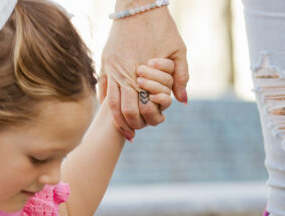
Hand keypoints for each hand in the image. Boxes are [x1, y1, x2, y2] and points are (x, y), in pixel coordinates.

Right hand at [100, 5, 187, 139]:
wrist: (139, 4)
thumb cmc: (162, 26)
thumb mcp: (178, 50)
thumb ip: (181, 77)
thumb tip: (182, 102)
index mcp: (141, 72)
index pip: (138, 108)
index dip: (142, 122)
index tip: (144, 130)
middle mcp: (122, 72)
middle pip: (122, 110)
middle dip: (128, 124)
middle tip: (133, 134)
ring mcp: (111, 67)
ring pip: (109, 102)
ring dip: (115, 118)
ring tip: (121, 128)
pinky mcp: (104, 61)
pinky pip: (102, 87)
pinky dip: (106, 101)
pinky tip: (112, 110)